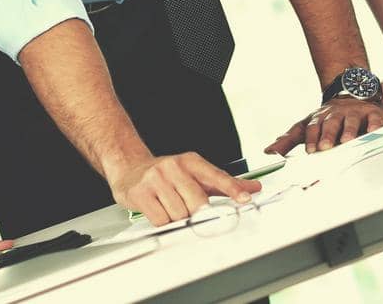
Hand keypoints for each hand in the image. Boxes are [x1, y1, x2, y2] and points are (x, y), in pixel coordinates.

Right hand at [107, 151, 255, 225]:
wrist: (129, 167)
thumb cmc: (166, 175)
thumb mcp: (195, 174)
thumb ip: (224, 183)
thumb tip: (252, 188)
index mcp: (190, 161)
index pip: (215, 176)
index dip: (232, 189)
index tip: (245, 199)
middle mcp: (173, 167)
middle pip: (197, 202)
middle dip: (197, 213)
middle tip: (191, 212)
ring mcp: (155, 179)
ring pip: (179, 214)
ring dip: (178, 218)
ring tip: (169, 207)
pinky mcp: (141, 193)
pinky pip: (161, 219)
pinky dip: (163, 222)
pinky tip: (159, 210)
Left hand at [266, 96, 382, 154]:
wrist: (352, 94)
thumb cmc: (328, 118)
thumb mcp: (307, 126)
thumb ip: (289, 139)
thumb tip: (268, 151)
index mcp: (319, 119)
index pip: (312, 128)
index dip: (310, 139)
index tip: (309, 150)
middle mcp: (335, 115)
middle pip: (330, 124)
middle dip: (327, 135)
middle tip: (324, 147)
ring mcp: (354, 113)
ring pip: (350, 121)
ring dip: (348, 131)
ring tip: (346, 141)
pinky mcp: (373, 113)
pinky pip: (374, 119)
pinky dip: (374, 125)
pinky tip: (372, 132)